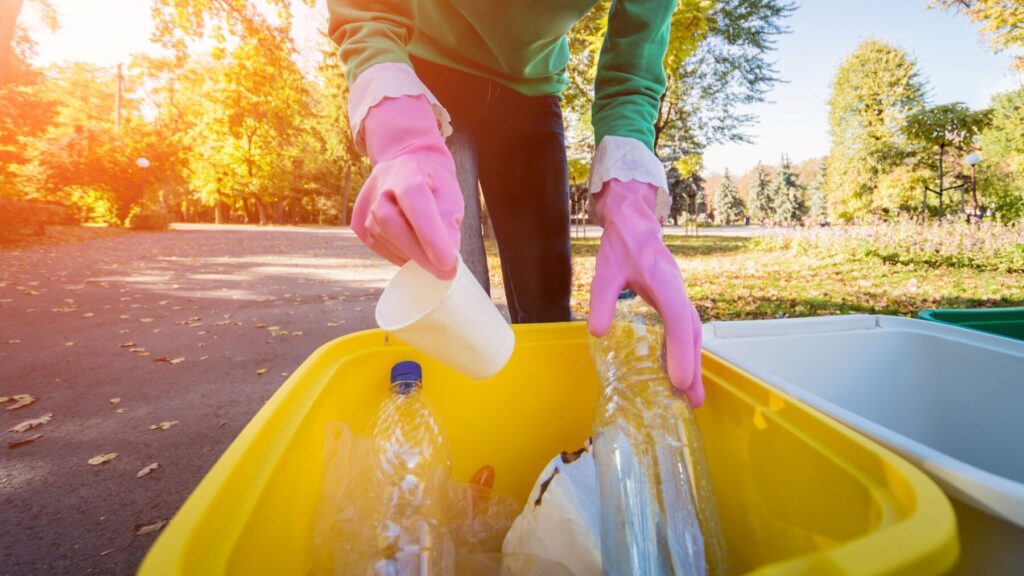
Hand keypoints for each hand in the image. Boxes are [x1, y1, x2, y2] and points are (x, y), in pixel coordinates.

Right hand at [352, 95, 462, 279]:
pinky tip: (414, 250)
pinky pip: (381, 248)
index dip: (431, 236)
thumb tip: (446, 261)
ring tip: (432, 254)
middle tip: (447, 272)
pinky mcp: (358, 224)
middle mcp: (380, 186)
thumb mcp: (450, 197)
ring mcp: (365, 205)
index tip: (449, 263)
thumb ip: (449, 224)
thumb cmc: (433, 185)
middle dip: (420, 253)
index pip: (416, 203)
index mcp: (407, 172)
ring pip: (386, 239)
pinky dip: (402, 255)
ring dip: (413, 255)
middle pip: (392, 223)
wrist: (406, 168)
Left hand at [587, 179, 704, 406]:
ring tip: (693, 395)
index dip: (681, 353)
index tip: (679, 381)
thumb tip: (597, 333)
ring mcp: (679, 295)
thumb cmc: (621, 246)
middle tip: (694, 401)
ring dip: (693, 362)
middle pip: (692, 334)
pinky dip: (686, 350)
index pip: (678, 323)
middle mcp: (678, 292)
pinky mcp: (674, 298)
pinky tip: (679, 369)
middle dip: (693, 367)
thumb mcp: (605, 272)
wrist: (634, 222)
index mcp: (665, 284)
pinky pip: (684, 327)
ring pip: (692, 332)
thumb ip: (602, 300)